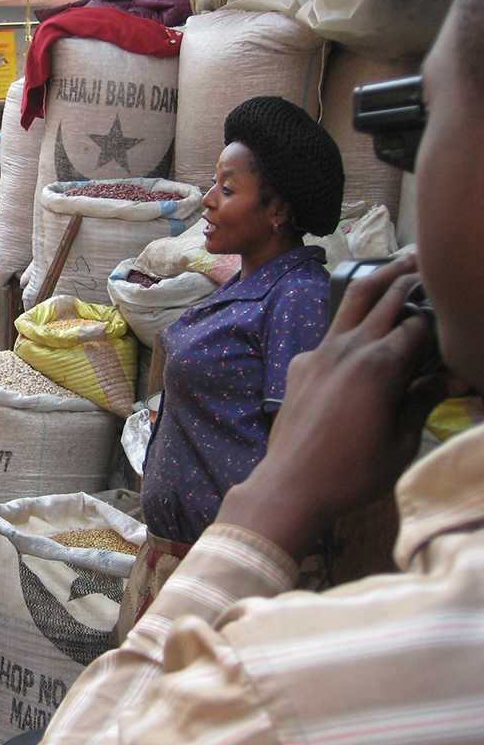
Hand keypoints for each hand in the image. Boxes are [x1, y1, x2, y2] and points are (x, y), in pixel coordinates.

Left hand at [218, 255, 448, 560]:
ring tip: (401, 264)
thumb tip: (453, 379)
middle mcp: (349, 347)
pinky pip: (330, 333)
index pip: (420, 325)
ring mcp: (320, 351)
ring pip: (353, 301)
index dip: (442, 321)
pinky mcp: (300, 363)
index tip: (454, 319)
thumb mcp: (403, 442)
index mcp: (381, 365)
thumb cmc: (353, 472)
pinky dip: (352, 323)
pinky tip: (363, 330)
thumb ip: (425, 401)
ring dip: (379, 280)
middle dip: (413, 277)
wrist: (291, 484)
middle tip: (432, 260)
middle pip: (387, 296)